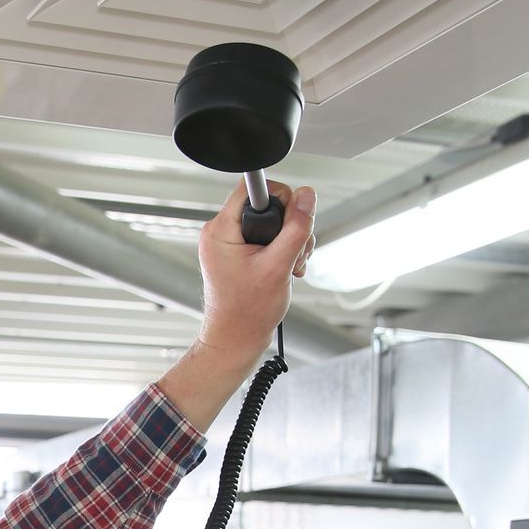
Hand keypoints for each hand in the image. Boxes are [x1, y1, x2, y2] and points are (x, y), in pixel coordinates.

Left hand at [196, 179, 315, 361]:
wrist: (236, 340)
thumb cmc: (246, 313)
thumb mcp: (278, 266)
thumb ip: (295, 228)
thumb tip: (307, 197)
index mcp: (221, 230)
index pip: (253, 188)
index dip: (280, 199)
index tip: (290, 221)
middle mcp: (222, 232)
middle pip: (268, 205)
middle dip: (290, 227)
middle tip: (292, 254)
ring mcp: (230, 243)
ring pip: (272, 223)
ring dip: (290, 242)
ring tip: (289, 266)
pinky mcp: (240, 253)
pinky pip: (268, 238)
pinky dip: (283, 251)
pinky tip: (286, 269)